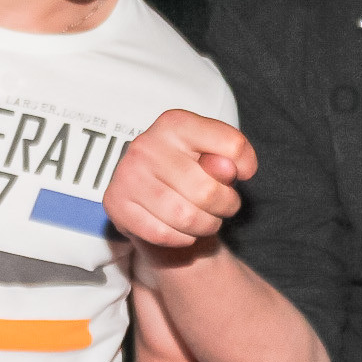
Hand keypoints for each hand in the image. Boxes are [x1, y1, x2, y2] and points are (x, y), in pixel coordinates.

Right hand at [104, 110, 255, 247]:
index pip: (232, 145)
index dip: (246, 165)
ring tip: (205, 219)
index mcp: (175, 123)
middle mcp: (147, 144)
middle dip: (225, 206)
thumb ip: (230, 156)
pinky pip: (163, 234)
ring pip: (186, 217)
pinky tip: (181, 228)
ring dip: (205, 225)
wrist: (149, 195)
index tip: (240, 172)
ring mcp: (127, 174)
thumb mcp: (215, 155)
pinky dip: (180, 238)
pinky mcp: (115, 203)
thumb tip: (227, 169)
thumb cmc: (189, 171)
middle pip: (208, 190)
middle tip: (222, 205)